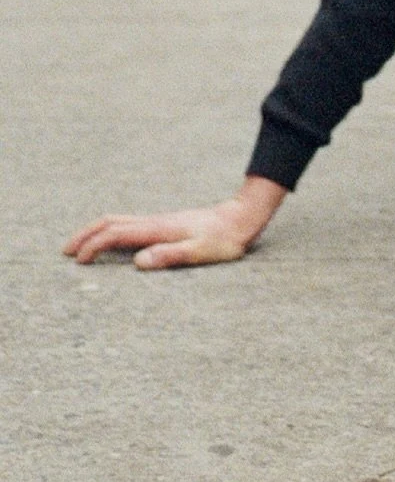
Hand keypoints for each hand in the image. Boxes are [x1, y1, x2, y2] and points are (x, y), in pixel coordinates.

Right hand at [63, 177, 285, 270]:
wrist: (241, 218)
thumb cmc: (223, 240)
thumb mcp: (199, 252)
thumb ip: (169, 256)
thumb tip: (138, 262)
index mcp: (159, 228)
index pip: (117, 233)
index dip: (94, 245)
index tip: (77, 261)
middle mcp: (155, 221)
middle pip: (112, 221)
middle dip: (86, 234)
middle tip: (65, 251)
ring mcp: (160, 221)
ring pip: (120, 220)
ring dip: (97, 230)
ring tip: (81, 246)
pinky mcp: (165, 224)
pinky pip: (130, 224)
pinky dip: (112, 230)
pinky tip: (113, 241)